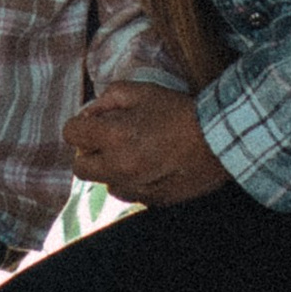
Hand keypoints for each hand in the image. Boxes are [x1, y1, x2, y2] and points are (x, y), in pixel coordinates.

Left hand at [64, 84, 229, 208]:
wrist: (219, 140)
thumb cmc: (181, 111)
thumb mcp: (144, 90)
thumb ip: (110, 98)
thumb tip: (92, 112)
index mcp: (114, 135)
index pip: (72, 134)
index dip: (80, 126)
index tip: (93, 123)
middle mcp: (119, 165)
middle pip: (79, 167)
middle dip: (88, 152)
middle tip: (107, 141)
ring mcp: (135, 187)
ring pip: (105, 183)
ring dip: (111, 169)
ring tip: (134, 154)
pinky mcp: (152, 201)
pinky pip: (129, 194)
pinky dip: (132, 182)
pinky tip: (150, 168)